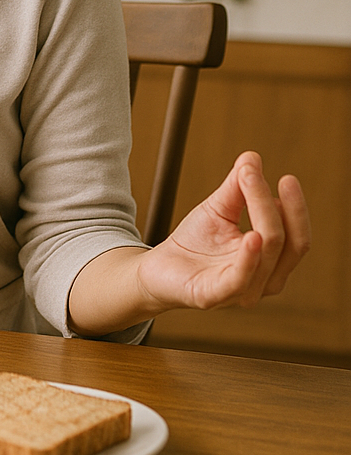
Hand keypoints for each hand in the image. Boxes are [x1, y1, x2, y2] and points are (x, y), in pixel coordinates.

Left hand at [136, 151, 309, 312]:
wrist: (158, 269)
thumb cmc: (194, 243)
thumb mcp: (218, 209)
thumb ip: (236, 187)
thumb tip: (251, 158)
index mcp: (271, 261)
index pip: (294, 235)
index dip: (295, 208)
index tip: (285, 177)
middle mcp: (264, 280)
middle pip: (284, 242)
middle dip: (280, 207)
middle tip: (258, 174)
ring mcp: (242, 291)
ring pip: (266, 255)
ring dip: (262, 216)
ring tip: (250, 183)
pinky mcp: (215, 296)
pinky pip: (240, 280)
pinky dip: (249, 258)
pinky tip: (251, 236)